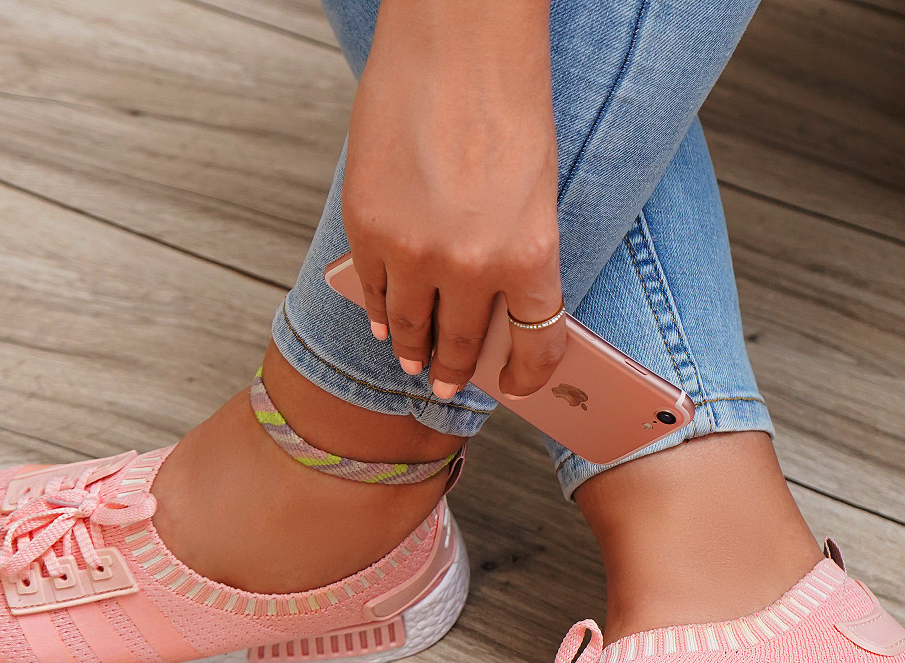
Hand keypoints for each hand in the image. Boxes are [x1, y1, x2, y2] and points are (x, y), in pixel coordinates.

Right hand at [342, 0, 564, 399]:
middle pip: (463, 344)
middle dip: (456, 371)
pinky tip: (381, 318)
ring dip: (410, 350)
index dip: (529, 376)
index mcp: (530, 254)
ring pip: (409, 327)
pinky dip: (377, 310)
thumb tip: (495, 307)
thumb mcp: (537, 190)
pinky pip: (372, 290)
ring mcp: (413, 250)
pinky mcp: (368, 226)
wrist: (457, 35)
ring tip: (410, 358)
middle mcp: (471, 265)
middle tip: (448, 383)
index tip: (520, 386)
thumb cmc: (506, 98)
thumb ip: (518, 256)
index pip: (536, 344)